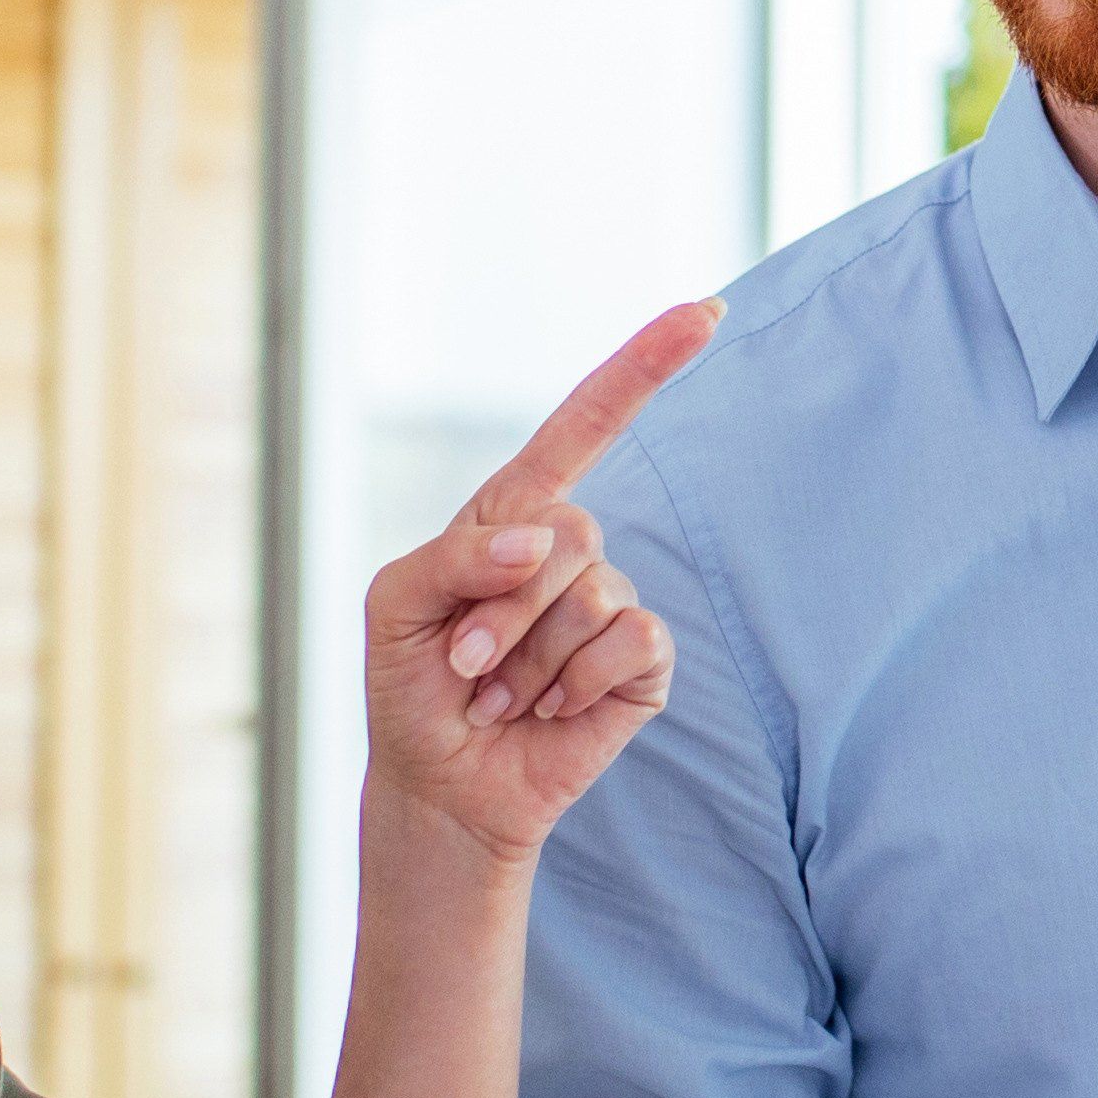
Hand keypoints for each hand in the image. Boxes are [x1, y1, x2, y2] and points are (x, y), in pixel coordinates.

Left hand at [366, 303, 720, 873]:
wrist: (440, 783)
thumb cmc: (412, 685)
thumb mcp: (394, 605)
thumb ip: (455, 557)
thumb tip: (541, 543)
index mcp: (512, 514)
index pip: (585, 424)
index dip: (643, 367)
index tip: (702, 314)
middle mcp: (570, 550)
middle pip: (569, 532)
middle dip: (504, 609)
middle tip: (467, 664)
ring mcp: (612, 605)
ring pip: (593, 596)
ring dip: (529, 661)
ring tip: (500, 695)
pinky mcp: (641, 665)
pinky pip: (632, 642)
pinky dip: (577, 684)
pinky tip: (551, 710)